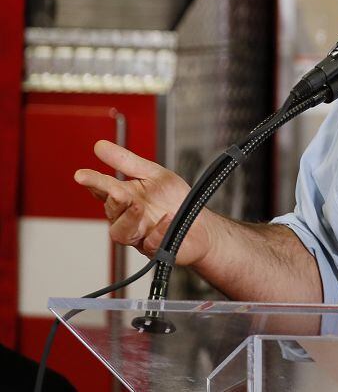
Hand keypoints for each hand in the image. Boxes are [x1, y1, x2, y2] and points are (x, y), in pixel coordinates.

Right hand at [74, 140, 211, 266]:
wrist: (201, 225)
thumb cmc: (174, 200)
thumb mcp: (153, 174)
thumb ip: (127, 162)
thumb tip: (100, 146)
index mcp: (125, 197)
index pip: (103, 189)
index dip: (93, 182)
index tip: (82, 175)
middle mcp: (128, 217)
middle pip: (111, 211)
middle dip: (113, 200)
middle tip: (117, 191)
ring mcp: (139, 234)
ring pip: (121, 232)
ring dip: (129, 218)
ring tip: (138, 207)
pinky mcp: (155, 248)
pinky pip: (150, 243)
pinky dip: (158, 231)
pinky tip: (167, 220)